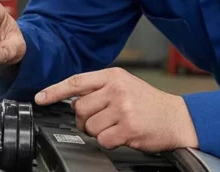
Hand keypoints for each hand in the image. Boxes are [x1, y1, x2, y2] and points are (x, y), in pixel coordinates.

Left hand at [34, 68, 198, 151]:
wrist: (178, 118)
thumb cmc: (150, 104)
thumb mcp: (125, 86)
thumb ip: (100, 90)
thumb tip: (73, 101)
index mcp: (113, 76)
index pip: (76, 81)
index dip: (54, 90)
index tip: (40, 98)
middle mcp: (116, 90)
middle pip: (79, 108)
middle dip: (85, 119)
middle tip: (103, 120)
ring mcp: (122, 108)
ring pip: (89, 126)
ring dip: (99, 132)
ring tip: (117, 126)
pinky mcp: (127, 127)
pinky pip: (102, 140)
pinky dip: (109, 142)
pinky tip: (123, 135)